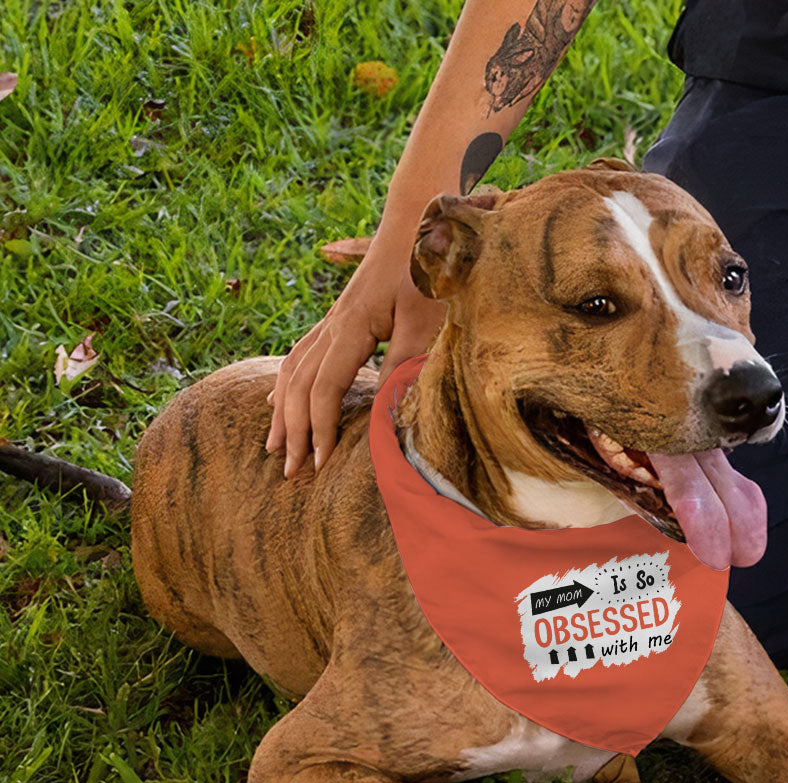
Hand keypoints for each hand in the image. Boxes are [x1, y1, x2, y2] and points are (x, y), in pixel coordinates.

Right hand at [266, 246, 445, 476]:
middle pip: (299, 385)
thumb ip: (405, 365)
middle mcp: (333, 325)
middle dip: (293, 430)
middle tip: (291, 471)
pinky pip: (300, 355)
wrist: (420, 221)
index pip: (324, 389)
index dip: (320, 429)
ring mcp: (332, 320)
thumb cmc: (428, 269)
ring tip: (275, 446)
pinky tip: (278, 399)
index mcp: (350, 326)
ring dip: (283, 411)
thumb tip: (386, 414)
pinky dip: (286, 383)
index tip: (321, 465)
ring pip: (292, 370)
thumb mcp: (425, 320)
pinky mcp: (340, 318)